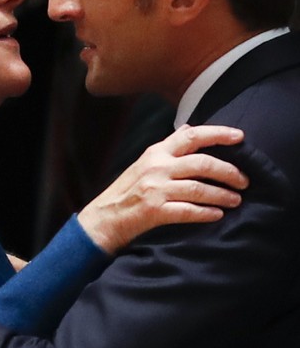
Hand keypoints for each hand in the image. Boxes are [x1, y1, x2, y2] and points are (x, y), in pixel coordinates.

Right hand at [77, 125, 247, 254]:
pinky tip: (218, 215)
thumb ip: (168, 147)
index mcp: (155, 152)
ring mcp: (154, 188)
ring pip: (199, 188)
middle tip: (244, 180)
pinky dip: (207, 213)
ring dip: (223, 195)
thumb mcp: (144, 162)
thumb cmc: (126, 191)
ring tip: (236, 200)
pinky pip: (188, 211)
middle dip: (229, 171)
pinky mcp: (154, 210)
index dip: (218, 134)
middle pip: (202, 163)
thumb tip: (189, 128)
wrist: (102, 218)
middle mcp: (156, 167)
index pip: (191, 136)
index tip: (240, 136)